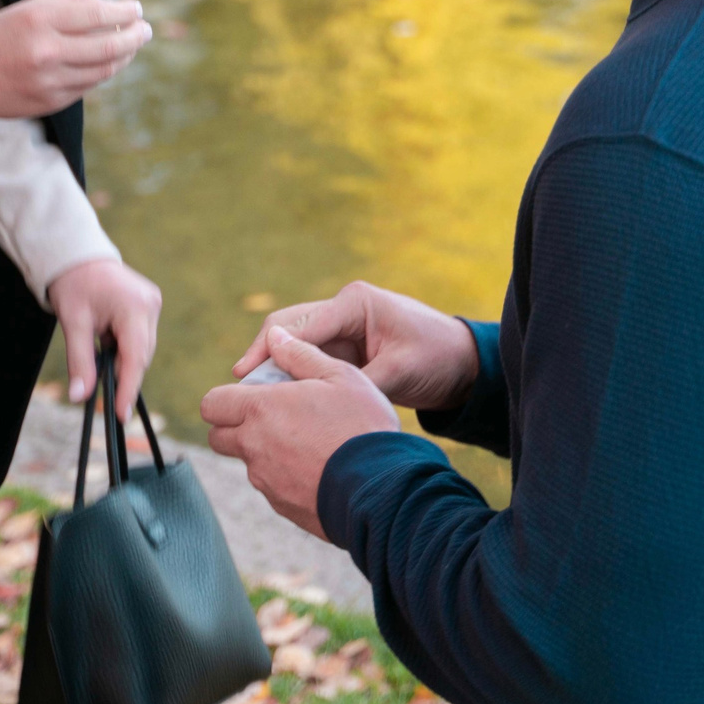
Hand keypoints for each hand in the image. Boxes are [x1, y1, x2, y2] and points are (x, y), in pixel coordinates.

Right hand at [0, 0, 151, 118]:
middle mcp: (46, 51)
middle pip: (109, 44)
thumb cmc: (0, 35)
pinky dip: (103, 72)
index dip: (125, 11)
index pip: (97, 13)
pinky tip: (108, 62)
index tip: (136, 9)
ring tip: (132, 45)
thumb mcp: (29, 8)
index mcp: (39, 19)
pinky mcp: (51, 103)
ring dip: (125, 55)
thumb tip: (112, 6)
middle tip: (145, 30)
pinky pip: (89, 86)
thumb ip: (69, 3)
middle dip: (135, 36)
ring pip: (105, 69)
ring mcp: (49, 81)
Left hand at [49, 257, 162, 415]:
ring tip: (101, 362)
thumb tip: (80, 396)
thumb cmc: (73, 285)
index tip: (120, 414)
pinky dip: (126, 349)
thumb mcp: (72, 324)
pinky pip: (140, 338)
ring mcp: (152, 303)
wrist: (77, 257)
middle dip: (124, 377)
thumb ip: (79, 361)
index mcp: (134, 306)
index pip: (135, 357)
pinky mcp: (149, 305)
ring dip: (124, 362)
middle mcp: (150, 304)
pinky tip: (108, 348)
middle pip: (141, 355)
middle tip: (107, 399)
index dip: (128, 389)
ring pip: (142, 349)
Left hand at [199, 328, 400, 539]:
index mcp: (261, 410)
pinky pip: (273, 488)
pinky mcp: (283, 507)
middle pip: (219, 438)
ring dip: (266, 452)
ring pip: (250, 463)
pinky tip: (321, 468)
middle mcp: (254, 447)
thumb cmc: (363, 427)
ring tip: (309, 442)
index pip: (211, 404)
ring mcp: (266, 482)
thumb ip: (301, 354)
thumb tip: (275, 337)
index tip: (249, 396)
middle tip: (272, 418)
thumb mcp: (340, 376)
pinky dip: (287, 477)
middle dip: (235, 426)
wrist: (382, 490)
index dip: (225, 399)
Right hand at [232, 281, 478, 413]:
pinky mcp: (344, 348)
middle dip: (262, 356)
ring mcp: (342, 327)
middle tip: (239, 388)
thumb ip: (355, 381)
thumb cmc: (438, 359)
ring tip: (250, 399)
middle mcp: (342, 309)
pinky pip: (308, 360)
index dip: (269, 350)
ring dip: (275, 369)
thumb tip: (315, 401)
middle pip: (288, 328)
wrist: (464, 364)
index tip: (243, 375)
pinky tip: (276, 400)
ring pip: (294, 345)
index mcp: (354, 303)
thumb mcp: (399, 372)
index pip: (301, 324)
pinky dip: (293, 377)